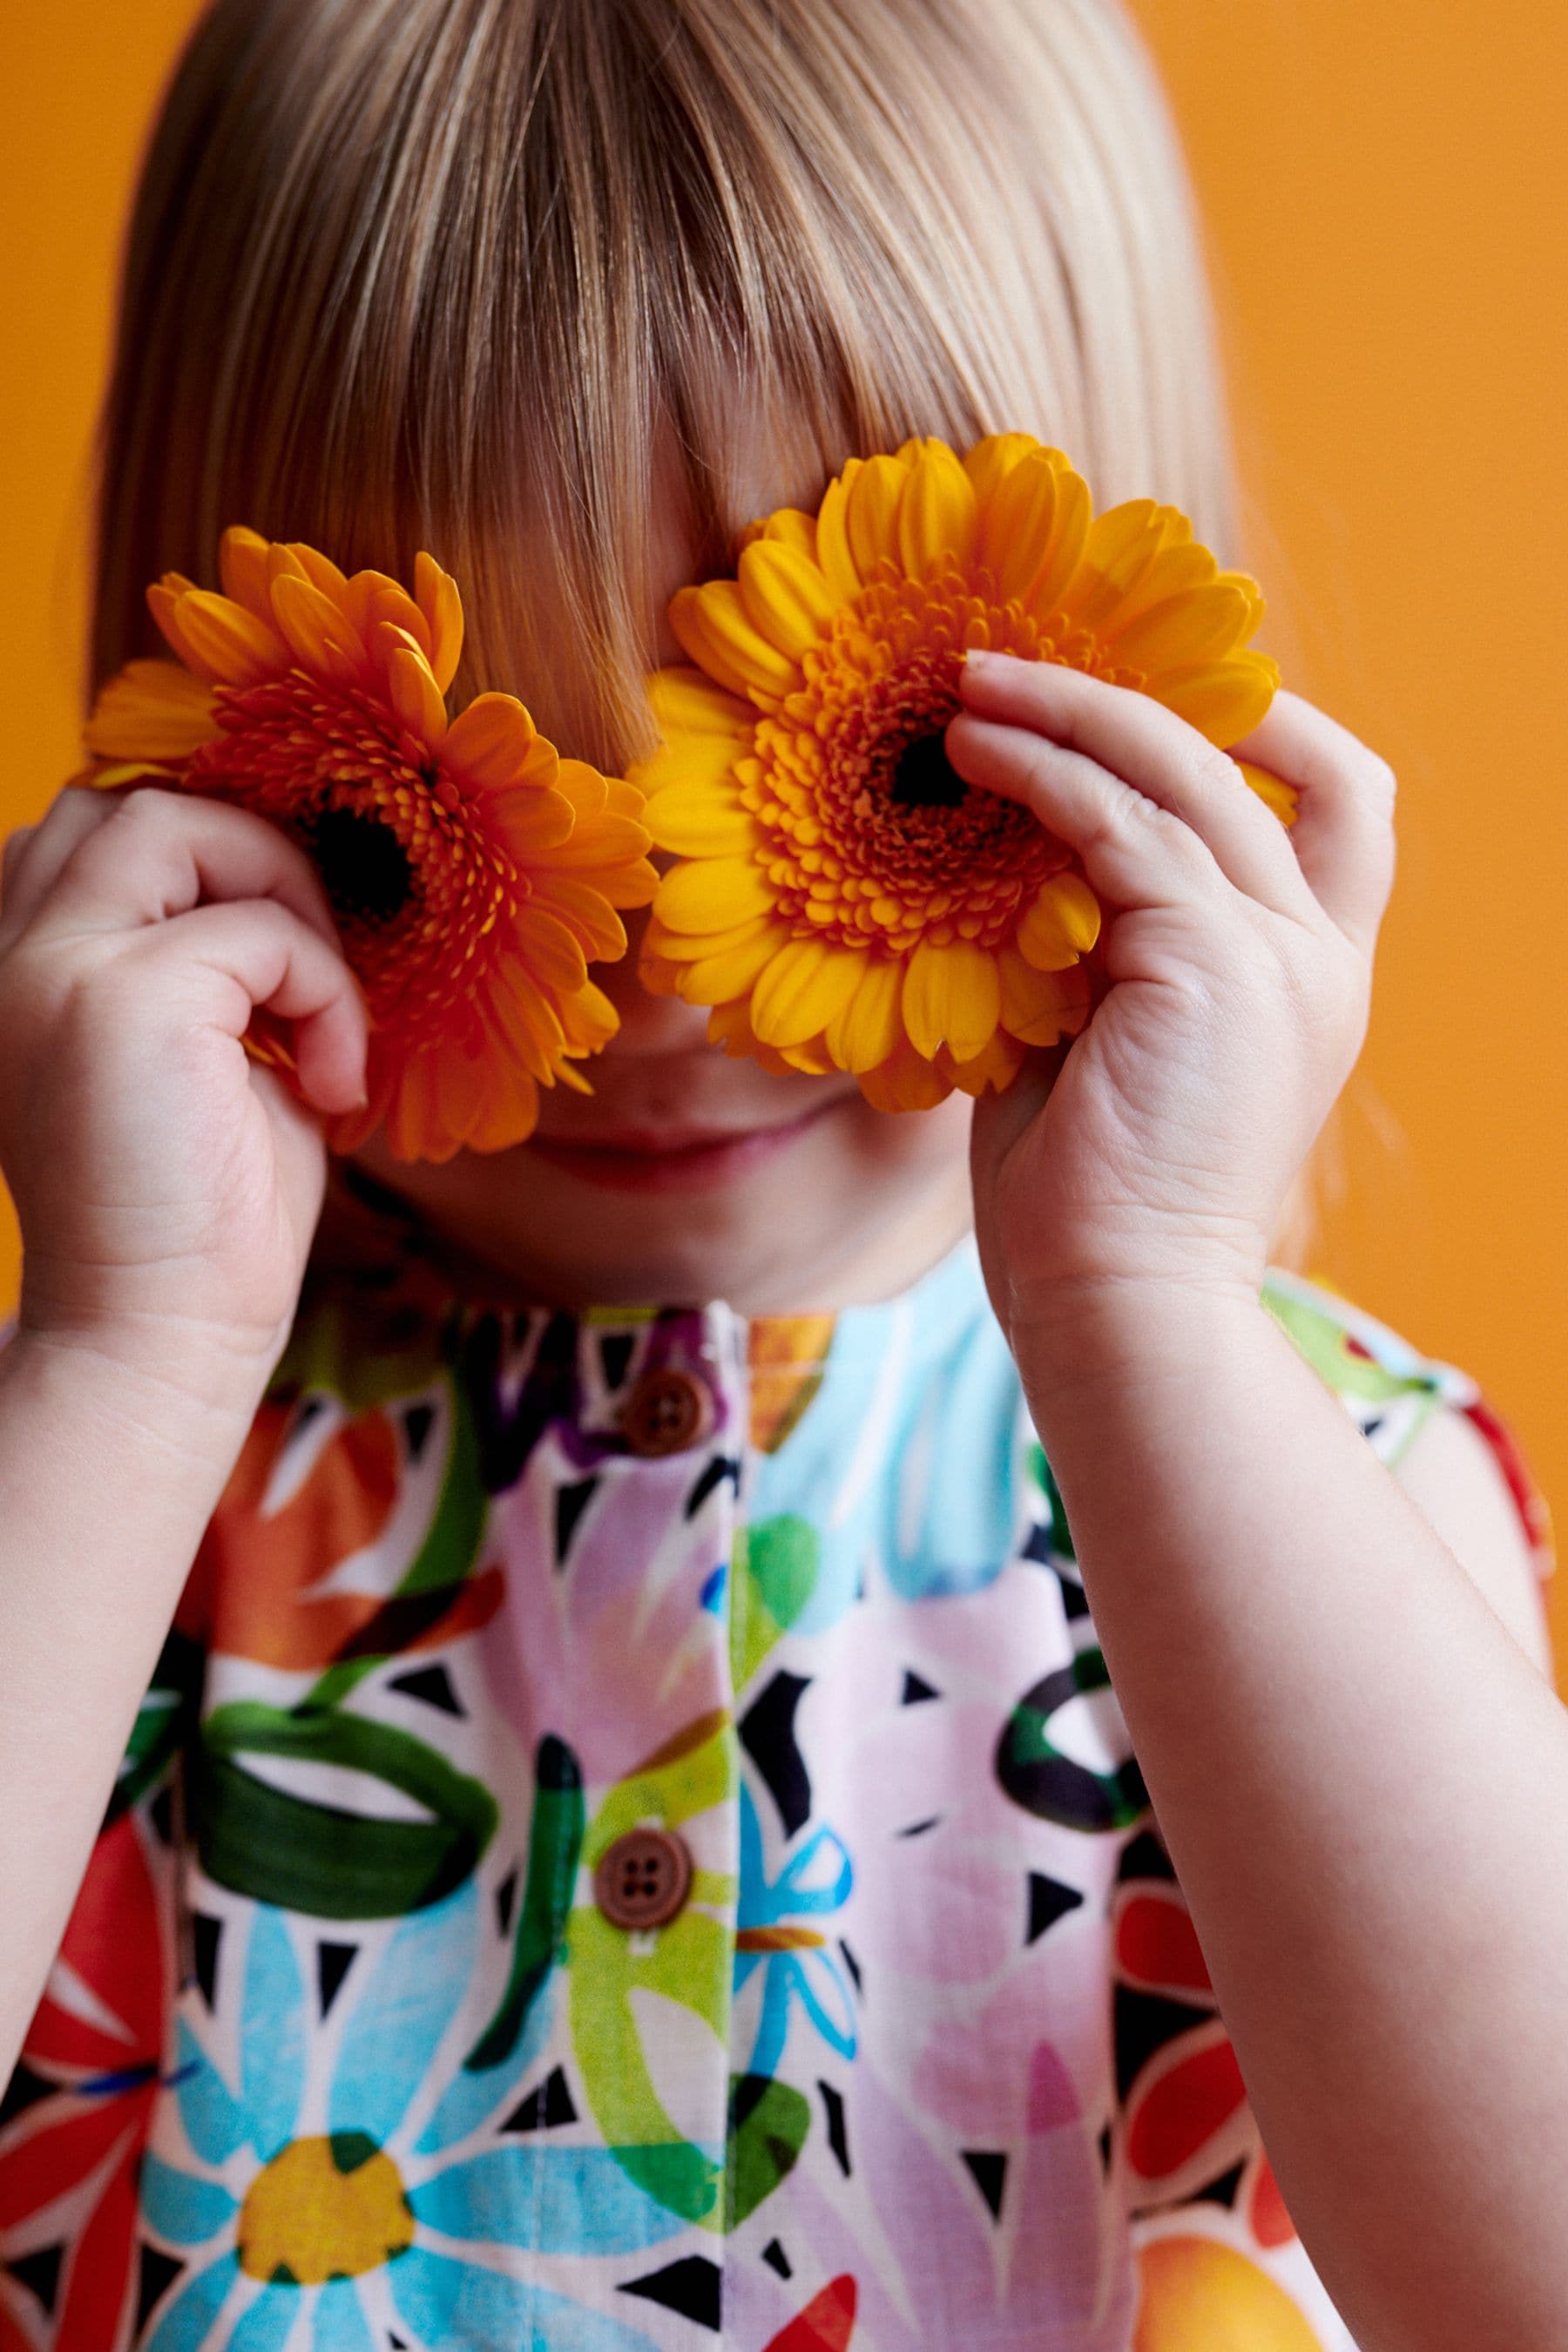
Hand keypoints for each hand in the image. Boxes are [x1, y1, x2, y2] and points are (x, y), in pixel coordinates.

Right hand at [0, 786, 366, 1414]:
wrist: (164, 1338)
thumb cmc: (203, 1220)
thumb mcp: (208, 1060)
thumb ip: (218, 965)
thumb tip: (295, 894)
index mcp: (20, 972)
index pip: (90, 840)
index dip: (203, 872)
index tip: (278, 970)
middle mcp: (9, 956)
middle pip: (122, 807)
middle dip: (241, 861)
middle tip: (305, 979)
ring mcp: (51, 968)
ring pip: (170, 820)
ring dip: (279, 897)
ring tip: (316, 1014)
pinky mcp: (120, 998)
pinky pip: (260, 929)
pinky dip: (325, 992)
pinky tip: (331, 1083)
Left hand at [947, 656, 1393, 1341]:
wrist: (1113, 1307)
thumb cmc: (1084, 1203)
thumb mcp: (1101, 1042)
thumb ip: (1093, 944)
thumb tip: (1010, 849)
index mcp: (1310, 979)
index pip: (1340, 809)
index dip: (1266, 727)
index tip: (1150, 687)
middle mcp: (1320, 957)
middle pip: (1266, 762)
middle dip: (1133, 692)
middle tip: (1012, 662)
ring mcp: (1283, 956)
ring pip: (1184, 772)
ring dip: (1068, 712)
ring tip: (967, 688)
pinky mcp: (1220, 961)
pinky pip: (1121, 824)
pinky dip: (1042, 773)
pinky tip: (971, 752)